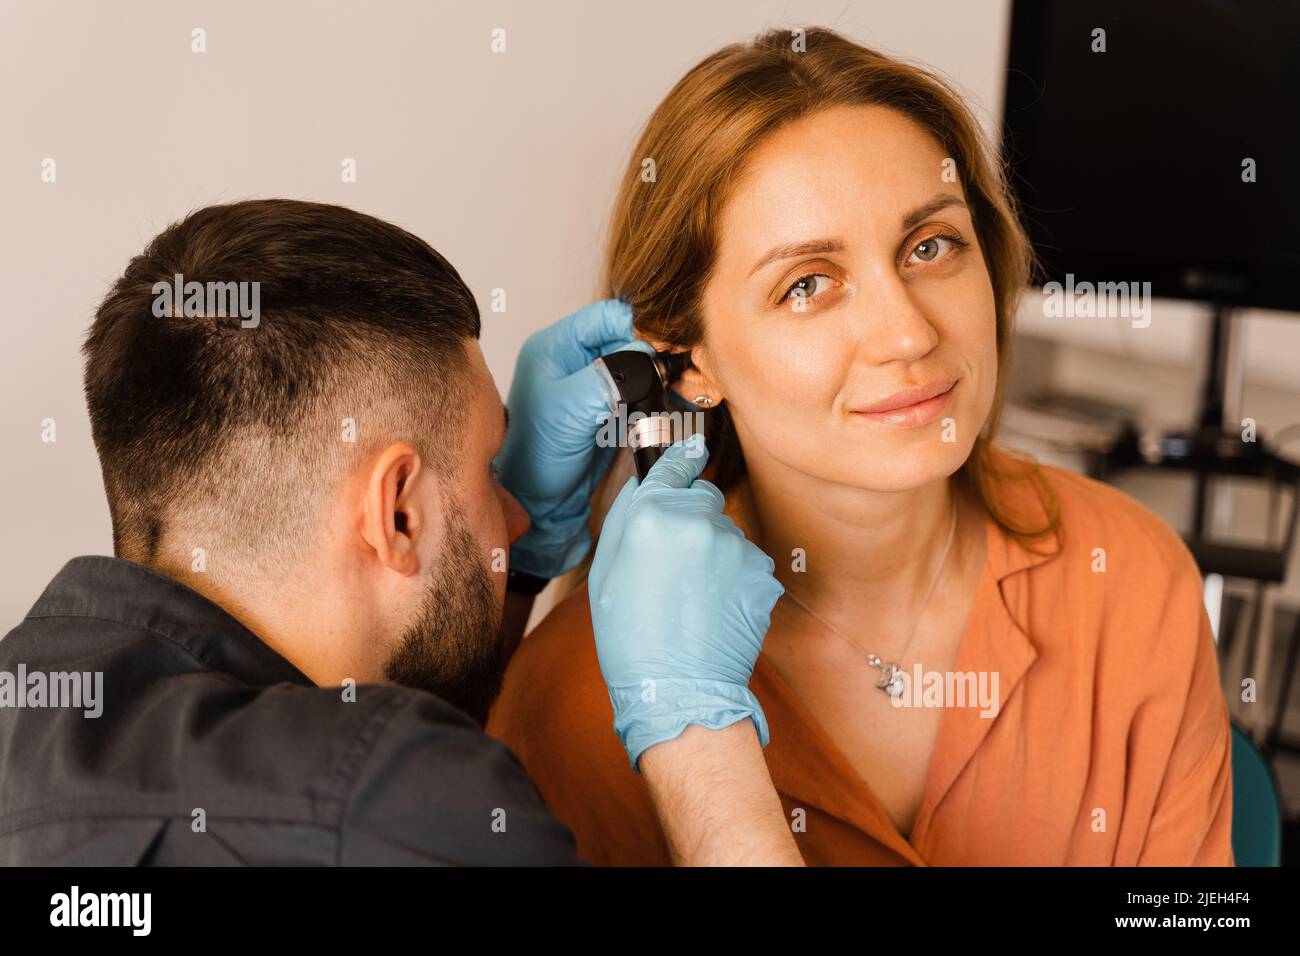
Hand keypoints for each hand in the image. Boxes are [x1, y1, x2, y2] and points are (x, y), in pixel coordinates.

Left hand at [494, 299, 654, 578]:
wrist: (538, 502)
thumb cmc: (535, 454)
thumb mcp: (568, 408)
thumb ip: (608, 377)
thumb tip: (648, 357)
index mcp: (557, 345)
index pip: (608, 316)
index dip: (639, 328)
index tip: (663, 350)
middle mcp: (577, 359)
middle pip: (629, 339)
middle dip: (658, 354)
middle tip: (682, 372)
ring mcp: (595, 385)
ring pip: (641, 367)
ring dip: (664, 378)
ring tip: (685, 391)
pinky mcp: (611, 409)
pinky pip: (643, 393)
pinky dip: (662, 398)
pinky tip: (679, 406)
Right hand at [588, 436, 784, 769]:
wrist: (678, 690)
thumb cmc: (631, 638)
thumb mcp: (605, 570)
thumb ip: (625, 516)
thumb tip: (644, 482)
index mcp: (654, 514)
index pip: (676, 465)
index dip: (681, 460)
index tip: (690, 453)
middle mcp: (699, 521)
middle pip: (704, 497)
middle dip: (692, 518)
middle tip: (675, 562)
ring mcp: (737, 548)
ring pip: (727, 533)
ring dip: (715, 551)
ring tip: (694, 595)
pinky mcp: (763, 574)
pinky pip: (748, 563)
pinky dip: (735, 579)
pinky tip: (716, 608)